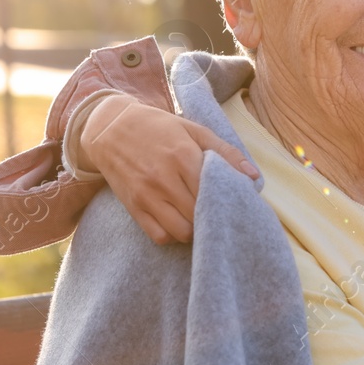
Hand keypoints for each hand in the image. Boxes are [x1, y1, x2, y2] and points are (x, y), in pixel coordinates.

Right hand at [79, 94, 258, 243]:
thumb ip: (225, 152)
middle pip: (199, 215)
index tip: (232, 202)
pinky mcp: (133, 207)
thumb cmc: (158, 128)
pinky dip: (172, 235)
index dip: (226, 201)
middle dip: (211, 217)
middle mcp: (164, 178)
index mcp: (182, 156)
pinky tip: (178, 222)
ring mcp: (146, 195)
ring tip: (198, 218)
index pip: (213, 192)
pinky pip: (159, 236)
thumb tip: (254, 177)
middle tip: (217, 212)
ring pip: (181, 231)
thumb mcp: (193, 130)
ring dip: (195, 230)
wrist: (109, 128)